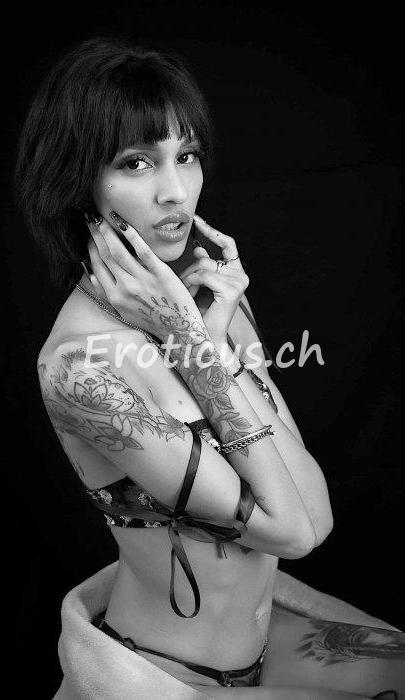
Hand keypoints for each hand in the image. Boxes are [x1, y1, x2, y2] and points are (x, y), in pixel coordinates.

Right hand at [85, 211, 205, 343]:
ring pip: (119, 252)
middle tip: (90, 218)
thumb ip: (106, 295)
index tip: (89, 234)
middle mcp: (126, 288)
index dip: (91, 247)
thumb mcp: (124, 312)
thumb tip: (91, 276)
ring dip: (108, 232)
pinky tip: (125, 225)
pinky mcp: (162, 275)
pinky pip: (144, 253)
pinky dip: (133, 238)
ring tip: (103, 217)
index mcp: (115, 297)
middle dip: (96, 234)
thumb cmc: (152, 321)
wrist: (178, 330)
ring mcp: (143, 281)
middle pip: (106, 255)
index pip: (98, 266)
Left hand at [179, 215, 248, 342]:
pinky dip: (192, 285)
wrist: (205, 337)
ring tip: (188, 294)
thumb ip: (204, 267)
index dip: (212, 230)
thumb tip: (198, 249)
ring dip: (188, 280)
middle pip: (207, 258)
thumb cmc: (201, 313)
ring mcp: (238, 282)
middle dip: (189, 270)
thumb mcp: (201, 285)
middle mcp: (241, 275)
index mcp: (235, 272)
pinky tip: (192, 296)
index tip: (197, 219)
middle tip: (183, 285)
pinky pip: (203, 276)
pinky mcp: (231, 290)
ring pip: (203, 266)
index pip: (227, 243)